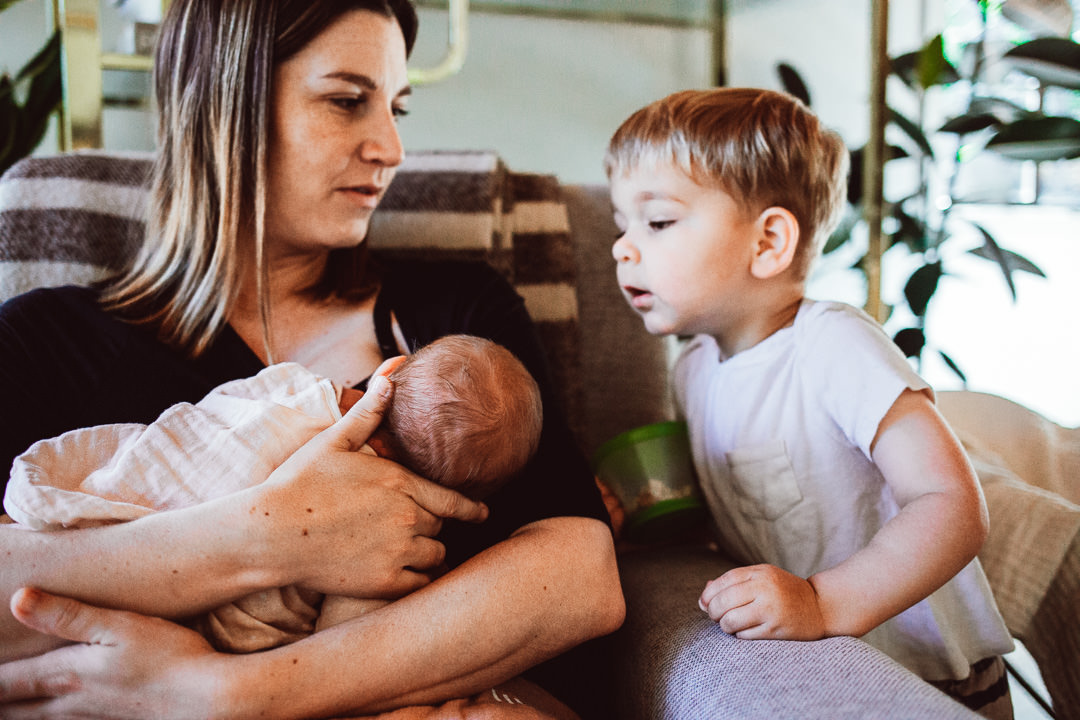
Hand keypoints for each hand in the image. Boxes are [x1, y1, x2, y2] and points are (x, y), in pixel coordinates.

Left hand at [0, 588, 224, 718]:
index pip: (6, 682)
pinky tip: (60, 713)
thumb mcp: (119, 624)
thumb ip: (67, 614)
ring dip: (17, 715)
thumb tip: (18, 598)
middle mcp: (70, 704)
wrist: (210, 697)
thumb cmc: (169, 655)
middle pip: (14, 710)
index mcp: (66, 674)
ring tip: (9, 706)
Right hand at [249, 375, 488, 599]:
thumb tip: (393, 378)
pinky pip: (420, 584)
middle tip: (418, 526)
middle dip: (433, 525)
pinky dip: (419, 580)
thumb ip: (369, 413)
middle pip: (441, 525)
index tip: (482, 514)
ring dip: (429, 552)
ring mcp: (397, 551)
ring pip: (435, 555)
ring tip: (413, 551)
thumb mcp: (334, 441)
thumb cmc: (300, 482)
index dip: (470, 509)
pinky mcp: (383, 582)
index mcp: (400, 482)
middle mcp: (407, 517)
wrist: (271, 532)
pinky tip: (408, 575)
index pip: (453, 500)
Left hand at [698, 564, 825, 639]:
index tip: (704, 602)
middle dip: (713, 611)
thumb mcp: (762, 578)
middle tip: (716, 615)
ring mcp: (771, 610)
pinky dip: (739, 635)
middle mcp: (766, 589)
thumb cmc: (784, 592)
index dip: (709, 593)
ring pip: (730, 621)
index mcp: (761, 573)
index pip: (724, 581)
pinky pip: (744, 636)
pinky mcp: (776, 630)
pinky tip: (746, 631)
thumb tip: (703, 597)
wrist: (820, 607)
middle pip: (723, 602)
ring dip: (724, 625)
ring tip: (730, 624)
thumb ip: (733, 583)